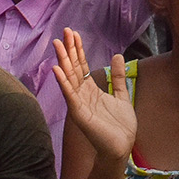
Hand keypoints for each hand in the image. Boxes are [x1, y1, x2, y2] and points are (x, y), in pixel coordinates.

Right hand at [51, 29, 137, 164]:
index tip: (74, 33)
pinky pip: (69, 95)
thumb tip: (117, 54)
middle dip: (69, 50)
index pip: (81, 66)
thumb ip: (118, 77)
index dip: (78, 49)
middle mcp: (81, 95)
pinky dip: (63, 82)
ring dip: (63, 61)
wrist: (121, 147)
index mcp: (90, 90)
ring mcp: (78, 104)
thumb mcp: (121, 95)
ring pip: (69, 78)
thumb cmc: (120, 125)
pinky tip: (57, 69)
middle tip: (64, 31)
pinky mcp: (79, 114)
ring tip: (58, 44)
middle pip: (73, 68)